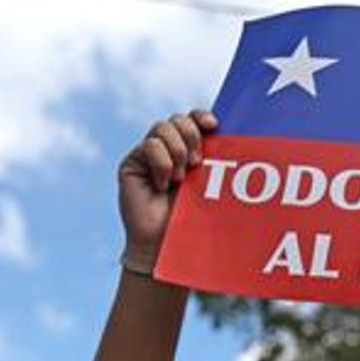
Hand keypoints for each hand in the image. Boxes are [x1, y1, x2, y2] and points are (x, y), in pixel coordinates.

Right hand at [117, 109, 217, 272]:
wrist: (167, 243)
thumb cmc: (192, 219)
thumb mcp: (209, 185)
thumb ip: (214, 160)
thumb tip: (226, 134)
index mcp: (190, 150)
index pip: (194, 120)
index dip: (201, 117)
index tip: (214, 126)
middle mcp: (169, 149)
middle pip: (178, 119)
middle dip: (191, 135)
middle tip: (197, 162)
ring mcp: (149, 155)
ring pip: (162, 127)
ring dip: (177, 151)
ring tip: (181, 178)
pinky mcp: (133, 163)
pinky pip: (149, 145)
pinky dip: (161, 163)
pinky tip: (163, 184)